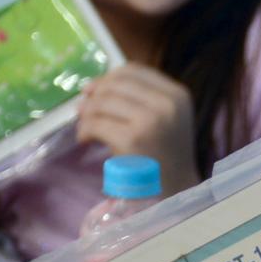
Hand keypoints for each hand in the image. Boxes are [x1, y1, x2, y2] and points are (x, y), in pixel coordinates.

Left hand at [76, 63, 200, 192]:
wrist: (176, 190)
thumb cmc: (166, 155)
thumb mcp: (166, 117)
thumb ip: (141, 97)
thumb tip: (95, 86)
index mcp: (177, 95)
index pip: (133, 71)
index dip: (108, 77)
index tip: (94, 91)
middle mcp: (166, 104)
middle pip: (115, 84)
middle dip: (94, 96)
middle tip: (84, 110)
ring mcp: (150, 122)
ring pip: (102, 103)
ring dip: (86, 114)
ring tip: (86, 126)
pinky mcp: (132, 140)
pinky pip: (95, 124)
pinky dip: (84, 130)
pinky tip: (85, 139)